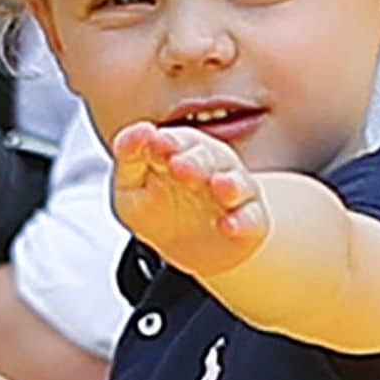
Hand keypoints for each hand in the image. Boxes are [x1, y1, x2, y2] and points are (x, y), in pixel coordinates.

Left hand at [111, 122, 268, 277]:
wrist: (183, 249)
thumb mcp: (130, 185)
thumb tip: (138, 130)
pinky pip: (250, 219)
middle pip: (208, 157)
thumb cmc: (156, 209)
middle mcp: (212, 167)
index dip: (168, 142)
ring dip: (230, 184)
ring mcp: (232, 194)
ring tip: (219, 186)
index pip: (178, 141)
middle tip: (179, 165)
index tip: (154, 143)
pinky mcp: (249, 221)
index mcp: (182, 151)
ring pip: (236, 183)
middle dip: (196, 160)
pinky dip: (242, 221)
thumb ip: (129, 156)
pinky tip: (229, 225)